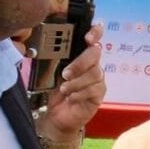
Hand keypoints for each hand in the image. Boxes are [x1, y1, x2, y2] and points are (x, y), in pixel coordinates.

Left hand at [42, 30, 105, 144]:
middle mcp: (92, 64)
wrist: (57, 115)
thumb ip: (57, 60)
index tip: (88, 38)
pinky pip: (94, 89)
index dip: (95, 33)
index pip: (94, 37)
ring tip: (64, 89)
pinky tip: (71, 98)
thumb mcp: (53, 72)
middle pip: (95, 53)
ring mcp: (98, 79)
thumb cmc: (56, 91)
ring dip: (76, 82)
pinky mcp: (99, 93)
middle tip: (65, 74)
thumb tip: (50, 49)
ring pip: (94, 73)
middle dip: (80, 63)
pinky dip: (79, 94)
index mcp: (81, 55)